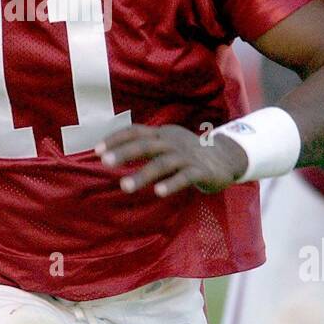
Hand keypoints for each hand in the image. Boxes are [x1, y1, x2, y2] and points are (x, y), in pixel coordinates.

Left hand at [95, 124, 247, 196]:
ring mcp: (187, 156)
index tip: (96, 150)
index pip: (136, 131)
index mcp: (162, 134)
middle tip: (104, 162)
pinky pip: (185, 177)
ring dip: (143, 174)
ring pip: (163, 163)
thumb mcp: (166, 143)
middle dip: (124, 153)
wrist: (226, 157)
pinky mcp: (201, 171)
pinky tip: (158, 192)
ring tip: (124, 186)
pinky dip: (171, 184)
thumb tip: (112, 152)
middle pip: (146, 145)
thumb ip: (145, 145)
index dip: (116, 138)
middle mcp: (172, 142)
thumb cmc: (188, 152)